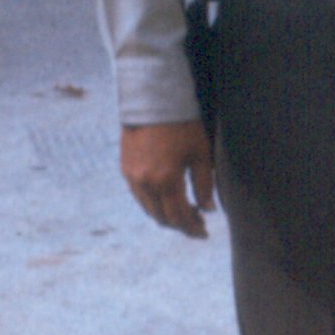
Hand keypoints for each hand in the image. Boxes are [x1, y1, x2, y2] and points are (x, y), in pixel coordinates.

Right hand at [120, 121, 215, 237]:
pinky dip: (154, 203)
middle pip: (162, 217)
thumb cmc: (183, 125)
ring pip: (149, 209)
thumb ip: (204, 184)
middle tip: (198, 224)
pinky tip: (168, 198)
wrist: (153, 102)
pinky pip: (140, 196)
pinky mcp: (125, 170)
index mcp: (166, 180)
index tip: (204, 232)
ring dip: (166, 215)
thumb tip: (209, 209)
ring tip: (185, 213)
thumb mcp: (201, 152)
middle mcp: (145, 183)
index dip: (192, 228)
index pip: (179, 216)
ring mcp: (132, 177)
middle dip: (180, 225)